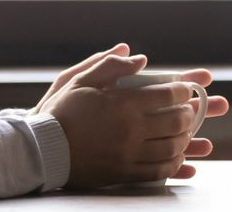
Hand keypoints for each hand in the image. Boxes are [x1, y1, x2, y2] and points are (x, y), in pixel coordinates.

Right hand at [39, 51, 230, 187]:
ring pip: (172, 147)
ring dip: (185, 138)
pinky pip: (159, 171)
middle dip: (189, 113)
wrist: (42, 150)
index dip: (184, 89)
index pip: (168, 94)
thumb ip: (110, 64)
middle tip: (188, 109)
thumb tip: (139, 58)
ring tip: (184, 132)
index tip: (185, 88)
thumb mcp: (80, 79)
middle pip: (177, 121)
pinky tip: (175, 156)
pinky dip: (174, 163)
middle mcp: (131, 130)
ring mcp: (129, 154)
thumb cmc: (61, 112)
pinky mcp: (124, 173)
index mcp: (123, 104)